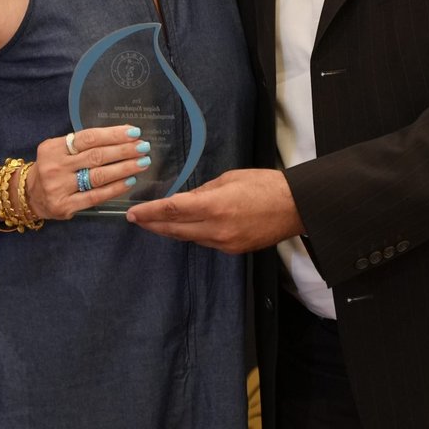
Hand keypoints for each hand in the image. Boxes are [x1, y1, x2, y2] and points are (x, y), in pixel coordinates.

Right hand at [23, 125, 152, 220]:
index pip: (88, 138)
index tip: (134, 132)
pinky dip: (115, 188)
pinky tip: (130, 181)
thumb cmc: (52, 167)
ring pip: (98, 176)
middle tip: (144, 147)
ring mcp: (59, 187)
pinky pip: (95, 196)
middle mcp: (55, 166)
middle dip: (124, 151)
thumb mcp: (60, 150)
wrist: (30, 195)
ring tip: (142, 162)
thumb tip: (123, 134)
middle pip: (96, 156)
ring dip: (124, 168)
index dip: (113, 134)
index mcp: (53, 148)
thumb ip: (84, 144)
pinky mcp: (65, 206)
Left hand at [126, 169, 302, 252]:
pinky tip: (184, 228)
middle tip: (135, 220)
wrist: (295, 207)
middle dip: (153, 224)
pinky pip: (205, 242)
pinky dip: (191, 234)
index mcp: (214, 206)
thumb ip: (204, 191)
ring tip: (154, 224)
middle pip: (174, 229)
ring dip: (170, 230)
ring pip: (188, 238)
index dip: (150, 212)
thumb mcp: (230, 178)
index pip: (172, 210)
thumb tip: (186, 199)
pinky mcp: (233, 250)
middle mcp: (215, 229)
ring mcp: (224, 243)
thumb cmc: (264, 185)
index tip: (133, 213)